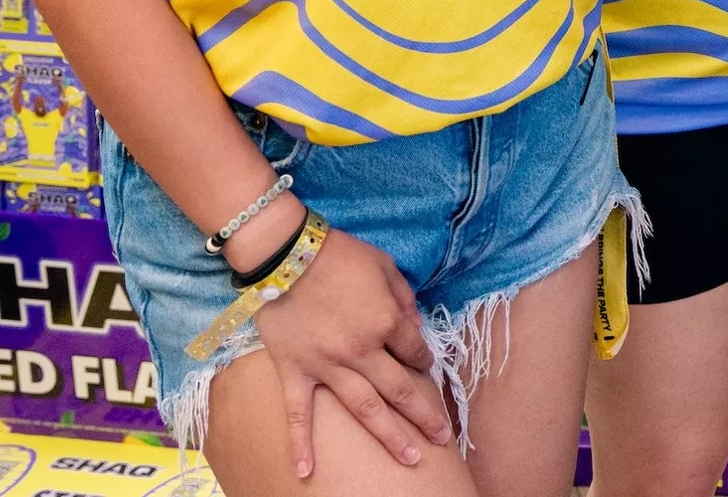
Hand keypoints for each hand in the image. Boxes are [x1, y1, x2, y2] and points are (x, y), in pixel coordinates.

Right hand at [247, 216, 453, 475]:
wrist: (286, 255)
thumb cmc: (339, 255)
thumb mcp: (385, 266)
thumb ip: (404, 299)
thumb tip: (414, 329)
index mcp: (386, 322)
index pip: (415, 352)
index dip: (423, 361)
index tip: (424, 366)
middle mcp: (362, 351)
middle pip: (400, 390)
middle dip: (424, 416)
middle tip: (441, 438)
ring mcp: (327, 366)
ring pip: (365, 409)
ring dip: (390, 436)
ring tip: (411, 459)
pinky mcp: (295, 372)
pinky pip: (298, 414)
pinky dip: (300, 444)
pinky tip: (305, 472)